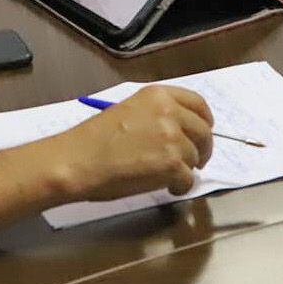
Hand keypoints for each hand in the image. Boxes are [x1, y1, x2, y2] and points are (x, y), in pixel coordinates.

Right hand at [44, 86, 213, 201]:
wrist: (78, 160)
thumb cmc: (95, 139)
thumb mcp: (129, 111)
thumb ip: (156, 115)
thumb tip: (179, 131)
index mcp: (158, 95)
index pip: (198, 103)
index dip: (204, 120)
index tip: (204, 130)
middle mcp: (169, 112)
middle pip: (203, 131)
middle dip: (202, 148)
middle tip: (194, 162)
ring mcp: (173, 138)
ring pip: (195, 157)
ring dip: (186, 169)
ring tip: (168, 177)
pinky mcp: (172, 164)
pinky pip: (188, 179)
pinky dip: (180, 187)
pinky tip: (168, 188)